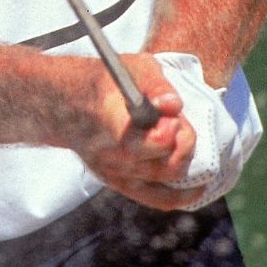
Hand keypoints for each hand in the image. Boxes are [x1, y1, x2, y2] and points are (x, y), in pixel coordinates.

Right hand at [71, 53, 204, 209]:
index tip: (172, 114)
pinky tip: (199, 187)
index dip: (173, 129)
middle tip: (177, 121)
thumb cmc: (106, 81)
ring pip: (167, 178)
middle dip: (184, 141)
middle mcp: (113, 156)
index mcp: (114, 123)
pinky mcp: (121, 184)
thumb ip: (157, 84)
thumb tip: (173, 105)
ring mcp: (116, 174)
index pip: (156, 142)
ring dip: (183, 156)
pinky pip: (158, 199)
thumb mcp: (132, 67)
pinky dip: (183, 196)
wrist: (67, 104)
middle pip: (167, 164)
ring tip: (176, 135)